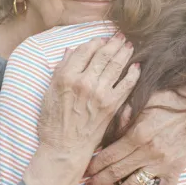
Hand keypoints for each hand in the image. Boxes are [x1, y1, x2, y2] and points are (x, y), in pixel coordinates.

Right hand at [36, 34, 139, 170]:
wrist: (64, 148)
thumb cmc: (52, 123)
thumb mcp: (48, 93)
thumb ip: (60, 70)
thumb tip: (70, 51)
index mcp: (66, 77)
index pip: (84, 50)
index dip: (94, 42)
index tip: (100, 39)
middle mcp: (84, 82)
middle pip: (103, 54)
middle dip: (113, 42)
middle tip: (120, 35)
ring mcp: (100, 94)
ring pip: (116, 65)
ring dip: (124, 52)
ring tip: (129, 45)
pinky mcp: (112, 106)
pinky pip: (126, 85)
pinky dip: (133, 74)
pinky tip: (137, 67)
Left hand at [83, 90, 185, 184]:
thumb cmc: (167, 98)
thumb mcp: (140, 101)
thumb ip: (122, 117)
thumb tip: (104, 130)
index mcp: (136, 135)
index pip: (108, 155)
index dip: (94, 165)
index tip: (83, 171)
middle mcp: (147, 152)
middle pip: (117, 172)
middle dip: (99, 182)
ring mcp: (162, 163)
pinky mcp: (176, 169)